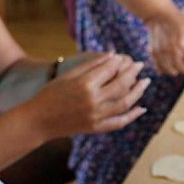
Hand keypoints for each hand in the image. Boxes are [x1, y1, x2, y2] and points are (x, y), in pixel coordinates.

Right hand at [24, 53, 149, 137]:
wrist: (38, 121)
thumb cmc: (50, 94)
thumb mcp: (68, 75)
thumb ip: (91, 65)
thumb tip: (112, 55)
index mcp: (85, 84)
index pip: (110, 70)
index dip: (119, 62)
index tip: (124, 57)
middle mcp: (93, 100)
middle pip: (121, 84)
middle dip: (133, 73)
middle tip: (140, 65)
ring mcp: (96, 116)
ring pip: (125, 102)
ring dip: (138, 91)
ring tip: (145, 82)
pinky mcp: (96, 128)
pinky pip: (120, 122)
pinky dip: (132, 116)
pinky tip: (142, 108)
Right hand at [144, 6, 183, 75]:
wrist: (160, 16)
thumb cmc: (179, 24)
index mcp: (183, 46)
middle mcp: (171, 51)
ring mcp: (162, 54)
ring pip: (172, 72)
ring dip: (177, 69)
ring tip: (177, 61)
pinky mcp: (154, 54)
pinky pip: (161, 69)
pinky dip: (166, 69)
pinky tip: (169, 62)